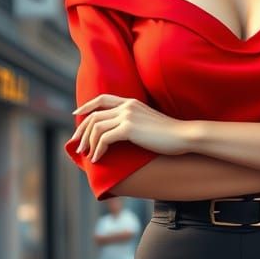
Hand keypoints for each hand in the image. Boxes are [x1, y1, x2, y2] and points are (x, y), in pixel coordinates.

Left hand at [69, 94, 188, 160]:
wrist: (183, 136)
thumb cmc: (169, 134)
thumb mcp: (148, 122)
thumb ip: (134, 121)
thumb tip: (121, 132)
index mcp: (131, 102)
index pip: (102, 99)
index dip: (86, 106)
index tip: (76, 115)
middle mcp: (127, 106)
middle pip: (94, 115)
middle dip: (82, 131)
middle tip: (77, 145)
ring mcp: (127, 116)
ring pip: (96, 127)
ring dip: (88, 143)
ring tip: (87, 155)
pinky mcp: (129, 129)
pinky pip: (104, 138)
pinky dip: (98, 150)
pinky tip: (97, 159)